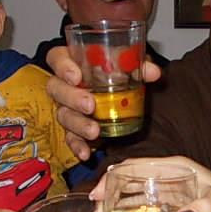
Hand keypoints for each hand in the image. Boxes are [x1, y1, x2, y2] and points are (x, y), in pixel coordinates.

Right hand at [45, 46, 162, 159]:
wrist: (118, 87)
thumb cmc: (115, 68)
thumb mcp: (126, 63)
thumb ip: (138, 64)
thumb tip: (153, 72)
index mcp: (73, 61)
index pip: (57, 58)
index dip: (63, 67)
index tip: (76, 76)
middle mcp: (65, 84)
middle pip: (57, 89)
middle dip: (72, 98)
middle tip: (90, 105)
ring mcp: (68, 107)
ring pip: (64, 115)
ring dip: (78, 124)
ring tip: (94, 131)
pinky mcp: (74, 127)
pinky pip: (71, 137)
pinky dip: (77, 146)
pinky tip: (85, 153)